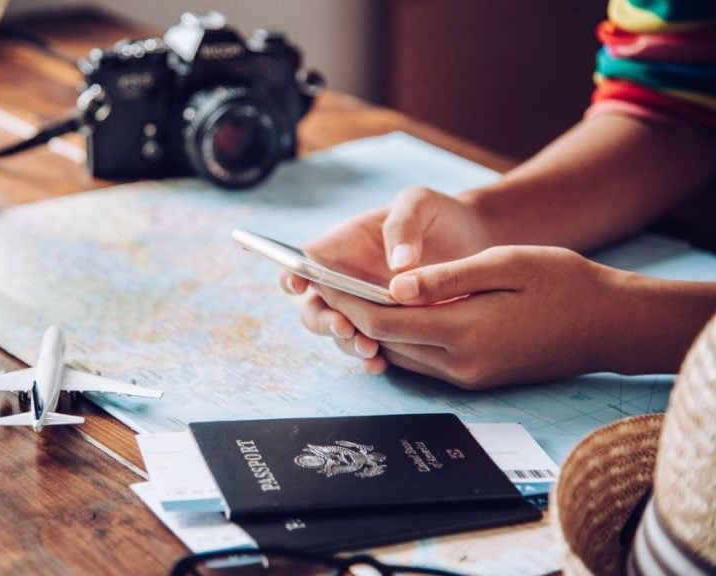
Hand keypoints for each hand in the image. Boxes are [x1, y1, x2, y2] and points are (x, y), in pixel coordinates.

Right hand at [281, 187, 492, 370]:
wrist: (474, 240)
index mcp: (343, 247)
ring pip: (340, 332)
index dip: (292, 275)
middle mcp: (347, 281)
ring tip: (368, 347)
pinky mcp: (389, 328)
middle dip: (322, 320)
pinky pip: (371, 348)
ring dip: (346, 343)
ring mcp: (366, 308)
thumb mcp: (420, 202)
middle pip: (315, 307)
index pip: (305, 263)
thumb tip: (398, 264)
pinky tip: (379, 363)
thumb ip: (402, 224)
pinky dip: (369, 359)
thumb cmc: (439, 215)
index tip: (299, 285)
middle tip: (344, 326)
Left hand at [314, 245, 626, 388]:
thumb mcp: (504, 265)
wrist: (608, 324)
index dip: (346, 300)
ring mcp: (468, 376)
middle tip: (323, 286)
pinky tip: (392, 313)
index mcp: (464, 332)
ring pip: (401, 354)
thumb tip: (393, 285)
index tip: (320, 279)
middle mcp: (460, 364)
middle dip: (351, 314)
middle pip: (385, 342)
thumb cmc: (562, 282)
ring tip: (347, 296)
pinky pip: (422, 360)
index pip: (383, 322)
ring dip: (373, 328)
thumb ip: (446, 278)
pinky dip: (400, 338)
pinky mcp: (476, 378)